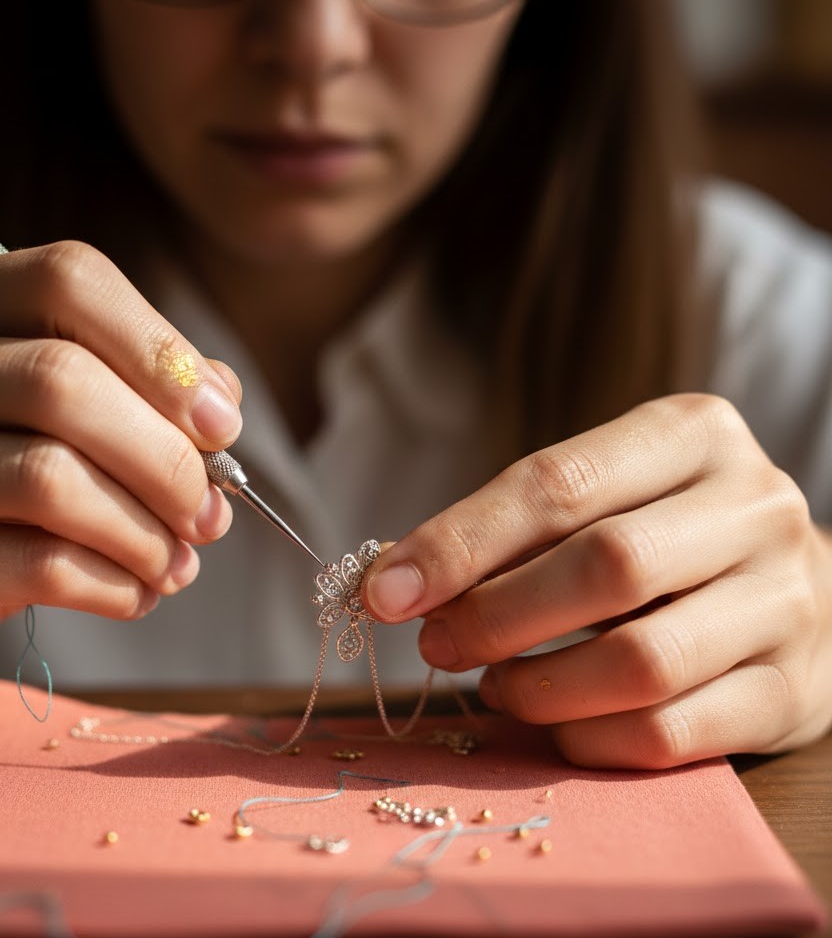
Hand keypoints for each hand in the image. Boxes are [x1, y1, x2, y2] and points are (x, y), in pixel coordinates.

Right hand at [0, 241, 241, 714]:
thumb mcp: (59, 425)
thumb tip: (220, 399)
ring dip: (143, 531)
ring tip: (178, 563)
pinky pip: (31, 563)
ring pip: (48, 476)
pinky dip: (110, 584)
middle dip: (164, 458)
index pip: (65, 279)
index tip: (222, 424)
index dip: (161, 350)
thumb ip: (140, 392)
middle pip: (61, 380)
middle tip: (211, 515)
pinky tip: (134, 594)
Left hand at [364, 394, 831, 767]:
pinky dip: (589, 740)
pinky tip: (556, 726)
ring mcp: (786, 604)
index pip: (559, 481)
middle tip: (435, 643)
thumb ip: (510, 532)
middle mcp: (754, 508)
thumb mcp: (598, 501)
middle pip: (607, 565)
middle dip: (496, 615)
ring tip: (494, 685)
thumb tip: (396, 581)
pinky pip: (672, 734)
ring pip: (641, 662)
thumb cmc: (662, 536)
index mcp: (691, 435)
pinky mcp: (794, 692)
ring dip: (539, 687)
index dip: (461, 541)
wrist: (794, 591)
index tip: (385, 590)